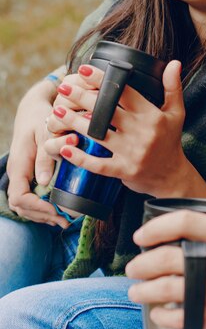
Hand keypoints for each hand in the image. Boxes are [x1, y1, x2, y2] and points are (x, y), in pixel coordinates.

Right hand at [6, 78, 68, 226]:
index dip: (37, 207)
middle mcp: (17, 173)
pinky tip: (57, 210)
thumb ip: (45, 156)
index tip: (56, 210)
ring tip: (63, 220)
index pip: (20, 197)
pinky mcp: (27, 174)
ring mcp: (21, 175)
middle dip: (41, 216)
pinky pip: (29, 197)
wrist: (32, 107)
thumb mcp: (45, 133)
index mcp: (19, 166)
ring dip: (41, 215)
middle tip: (64, 220)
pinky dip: (41, 208)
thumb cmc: (40, 117)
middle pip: (21, 206)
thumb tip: (44, 182)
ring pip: (24, 205)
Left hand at [45, 62, 205, 198]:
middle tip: (64, 87)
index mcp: (152, 116)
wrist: (171, 177)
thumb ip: (172, 87)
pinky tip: (65, 147)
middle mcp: (142, 133)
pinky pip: (98, 165)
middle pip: (106, 111)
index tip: (84, 69)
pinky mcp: (124, 171)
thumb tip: (174, 62)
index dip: (103, 80)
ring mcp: (132, 153)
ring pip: (98, 135)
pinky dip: (80, 157)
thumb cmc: (170, 140)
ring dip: (74, 122)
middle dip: (82, 97)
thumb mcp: (176, 113)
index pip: (125, 93)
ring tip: (57, 111)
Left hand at [125, 211, 205, 328]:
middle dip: (142, 264)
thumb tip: (175, 239)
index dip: (155, 228)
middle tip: (132, 269)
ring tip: (136, 292)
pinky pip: (183, 317)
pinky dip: (165, 316)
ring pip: (170, 288)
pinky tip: (159, 314)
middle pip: (169, 257)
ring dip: (145, 290)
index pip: (185, 222)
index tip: (140, 236)